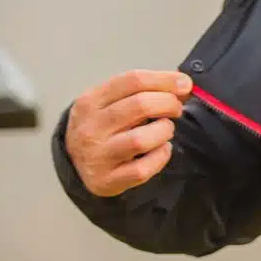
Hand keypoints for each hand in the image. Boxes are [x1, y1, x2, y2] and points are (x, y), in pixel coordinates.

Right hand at [64, 69, 193, 196]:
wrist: (75, 163)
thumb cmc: (102, 127)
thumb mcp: (111, 102)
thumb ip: (142, 90)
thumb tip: (183, 85)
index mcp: (91, 101)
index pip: (133, 80)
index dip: (165, 80)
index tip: (185, 84)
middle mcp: (91, 128)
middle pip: (140, 105)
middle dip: (169, 103)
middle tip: (176, 109)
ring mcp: (98, 156)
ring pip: (141, 139)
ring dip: (164, 131)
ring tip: (165, 129)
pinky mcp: (107, 180)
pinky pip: (143, 169)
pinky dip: (160, 157)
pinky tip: (161, 149)